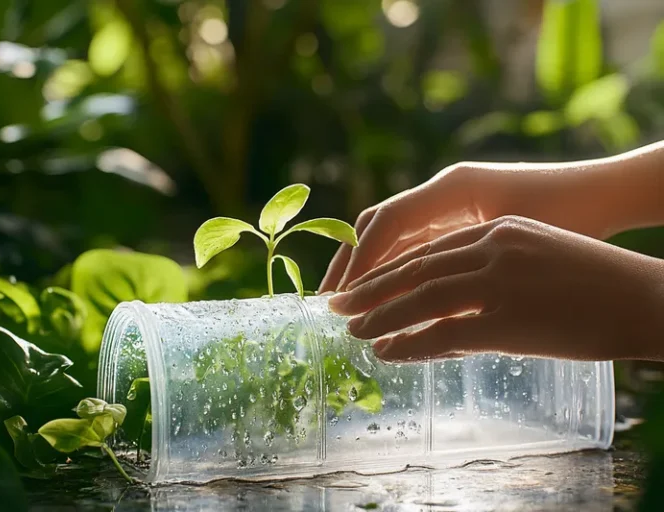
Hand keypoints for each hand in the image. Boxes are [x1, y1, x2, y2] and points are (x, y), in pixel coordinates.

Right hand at [319, 160, 627, 291]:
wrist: (601, 196)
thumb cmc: (568, 216)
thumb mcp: (512, 245)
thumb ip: (461, 271)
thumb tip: (413, 314)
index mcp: (452, 188)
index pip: (389, 222)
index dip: (361, 259)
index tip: (342, 295)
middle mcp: (442, 190)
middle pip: (379, 224)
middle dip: (351, 262)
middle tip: (327, 301)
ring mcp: (448, 203)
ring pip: (392, 235)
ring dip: (367, 266)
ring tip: (346, 301)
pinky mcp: (456, 217)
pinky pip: (413, 241)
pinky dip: (393, 266)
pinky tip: (383, 292)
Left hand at [328, 216, 663, 361]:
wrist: (645, 297)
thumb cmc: (594, 283)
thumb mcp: (535, 259)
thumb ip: (489, 273)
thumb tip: (450, 305)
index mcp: (496, 230)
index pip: (426, 248)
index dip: (387, 267)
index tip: (358, 283)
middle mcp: (492, 248)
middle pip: (413, 268)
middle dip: (370, 288)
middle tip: (337, 307)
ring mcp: (499, 282)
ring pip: (420, 297)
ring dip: (380, 315)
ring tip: (352, 331)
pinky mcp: (508, 319)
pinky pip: (443, 332)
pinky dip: (409, 343)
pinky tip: (388, 351)